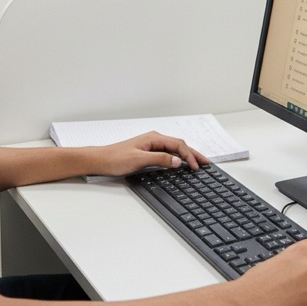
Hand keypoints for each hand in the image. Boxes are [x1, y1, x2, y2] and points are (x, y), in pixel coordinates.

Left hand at [87, 131, 209, 176]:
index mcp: (154, 138)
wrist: (100, 160)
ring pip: (174, 148)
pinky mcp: (148, 151)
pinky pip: (168, 153)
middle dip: (193, 154)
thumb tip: (178, 160)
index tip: (197, 166)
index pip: (178, 145)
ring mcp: (151, 145)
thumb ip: (160, 159)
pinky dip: (178, 157)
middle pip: (179, 145)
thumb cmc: (116, 158)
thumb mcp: (140, 160)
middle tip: (206, 163)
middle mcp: (154, 139)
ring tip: (198, 163)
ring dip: (187, 155)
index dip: (190, 155)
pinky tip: (181, 163)